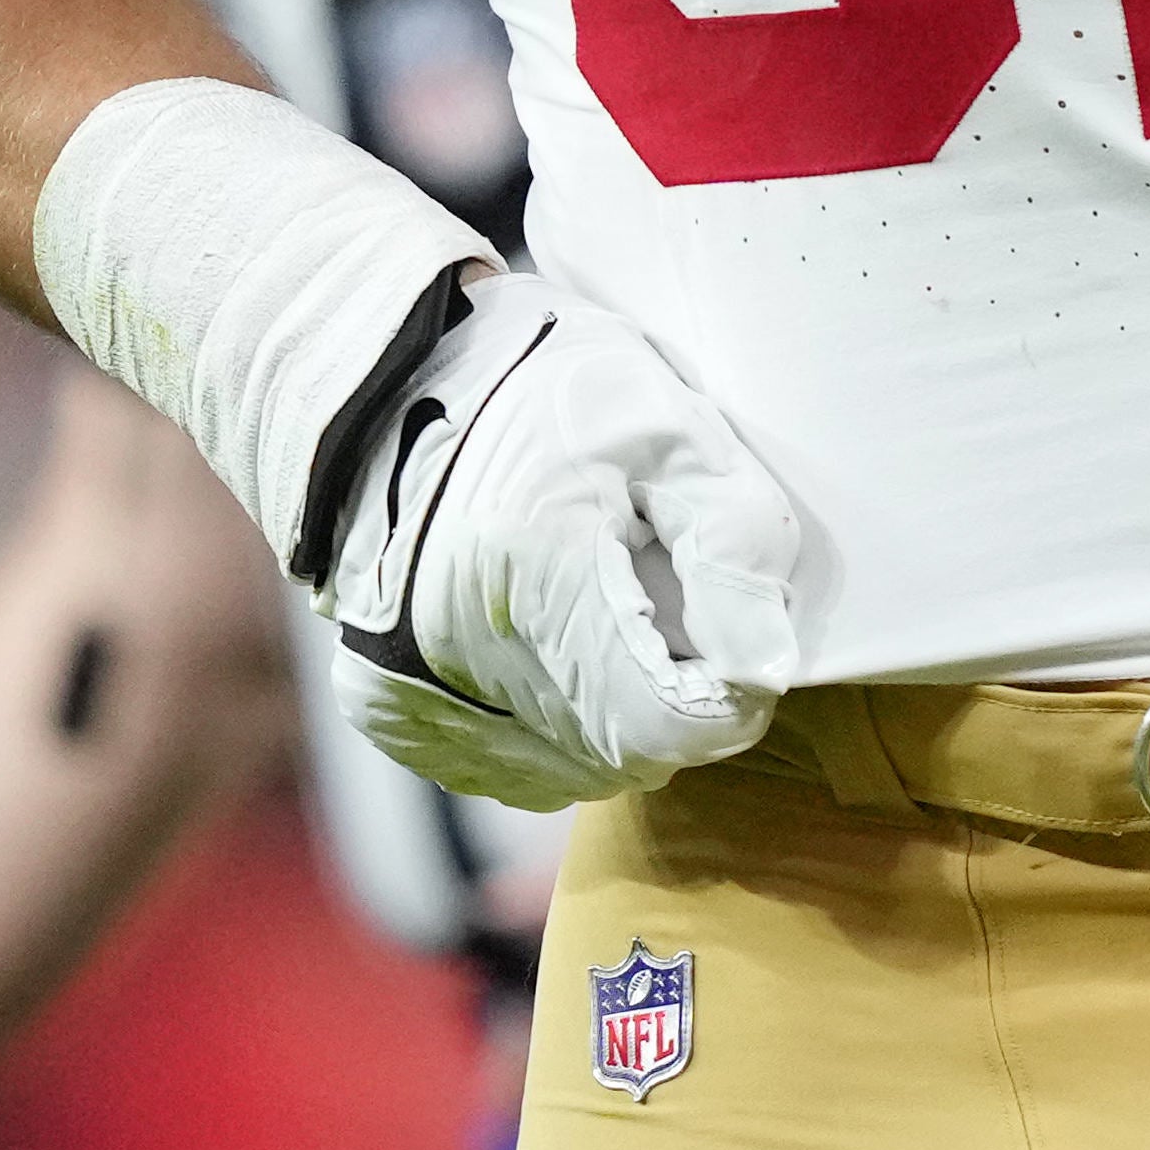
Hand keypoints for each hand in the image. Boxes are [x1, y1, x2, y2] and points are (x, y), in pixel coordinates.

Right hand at [309, 270, 810, 802]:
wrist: (389, 378)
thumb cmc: (536, 385)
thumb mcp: (662, 424)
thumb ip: (732, 537)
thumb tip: (766, 664)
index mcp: (534, 574)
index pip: (665, 723)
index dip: (725, 699)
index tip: (734, 639)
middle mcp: (459, 653)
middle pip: (623, 753)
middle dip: (672, 700)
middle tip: (668, 607)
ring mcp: (410, 690)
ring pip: (570, 771)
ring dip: (612, 719)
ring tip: (602, 618)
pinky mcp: (383, 706)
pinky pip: (503, 766)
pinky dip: (547, 728)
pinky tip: (546, 647)